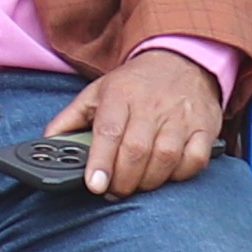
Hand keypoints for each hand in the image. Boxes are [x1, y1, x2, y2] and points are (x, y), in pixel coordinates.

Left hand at [51, 55, 226, 196]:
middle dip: (123, 180)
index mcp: (120, 95)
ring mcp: (181, 117)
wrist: (181, 60)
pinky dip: (180, 174)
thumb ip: (69, 119)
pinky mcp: (204, 127)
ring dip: (148, 181)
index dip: (101, 162)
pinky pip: (195, 159)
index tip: (95, 185)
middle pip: (137, 151)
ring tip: (136, 185)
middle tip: (113, 191)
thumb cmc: (134, 84)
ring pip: (166, 158)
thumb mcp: (96, 93)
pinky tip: (166, 175)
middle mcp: (152, 105)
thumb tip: (47, 144)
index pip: (109, 131)